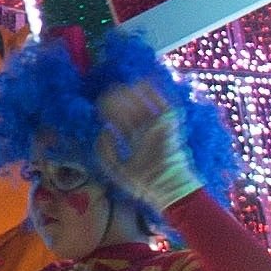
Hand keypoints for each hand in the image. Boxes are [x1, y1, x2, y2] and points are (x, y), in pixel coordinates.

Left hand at [94, 79, 202, 212]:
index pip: (120, 120)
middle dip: (120, 100)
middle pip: (131, 109)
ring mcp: (157, 127)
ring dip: (135, 93)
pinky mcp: (169, 125)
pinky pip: (164, 104)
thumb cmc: (143, 182)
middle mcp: (144, 131)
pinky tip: (144, 82)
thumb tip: (105, 129)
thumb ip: (105, 151)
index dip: (110, 110)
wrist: (168, 188)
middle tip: (112, 90)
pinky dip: (156, 93)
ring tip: (124, 87)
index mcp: (133, 141)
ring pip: (145, 104)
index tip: (101, 103)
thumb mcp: (116, 168)